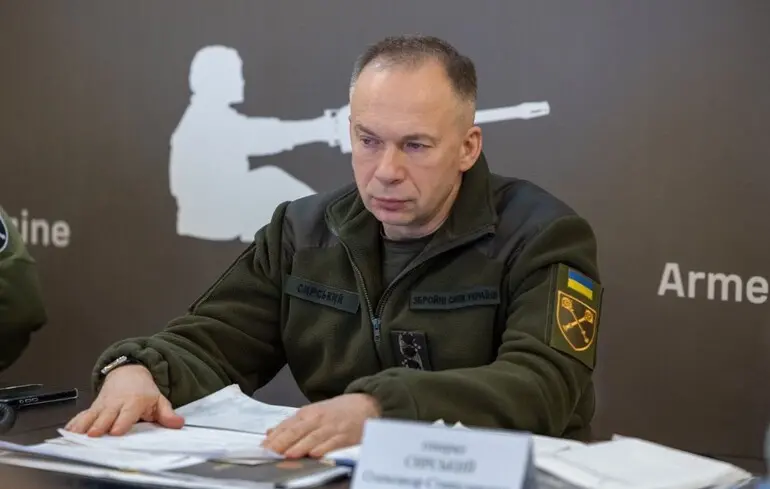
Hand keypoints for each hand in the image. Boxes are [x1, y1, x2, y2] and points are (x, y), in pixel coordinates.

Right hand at [64, 365, 183, 436]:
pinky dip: (75, 422)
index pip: (127, 413)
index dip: (122, 422)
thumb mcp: (159, 400)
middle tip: (93, 435)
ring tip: (76, 435)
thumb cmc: (144, 391)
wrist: (129, 372)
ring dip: (84, 425)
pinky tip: (68, 431)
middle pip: (107, 415)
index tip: (116, 431)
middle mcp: (116, 403)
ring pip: (92, 415)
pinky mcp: (93, 407)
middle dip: (100, 424)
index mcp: (134, 401)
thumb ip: (167, 414)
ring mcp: (103, 405)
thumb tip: (179, 424)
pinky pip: (83, 414)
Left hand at [262, 394, 379, 458]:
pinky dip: (324, 448)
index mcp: (308, 413)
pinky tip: (315, 454)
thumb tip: (271, 433)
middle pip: (297, 431)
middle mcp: (318, 419)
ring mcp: (332, 427)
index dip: (275, 437)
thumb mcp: (314, 412)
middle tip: (269, 453)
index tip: (262, 448)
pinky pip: (333, 442)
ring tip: (287, 455)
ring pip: (313, 437)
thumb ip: (293, 424)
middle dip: (282, 443)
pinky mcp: (346, 435)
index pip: (287, 426)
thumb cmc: (339, 411)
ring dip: (300, 446)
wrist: (368, 404)